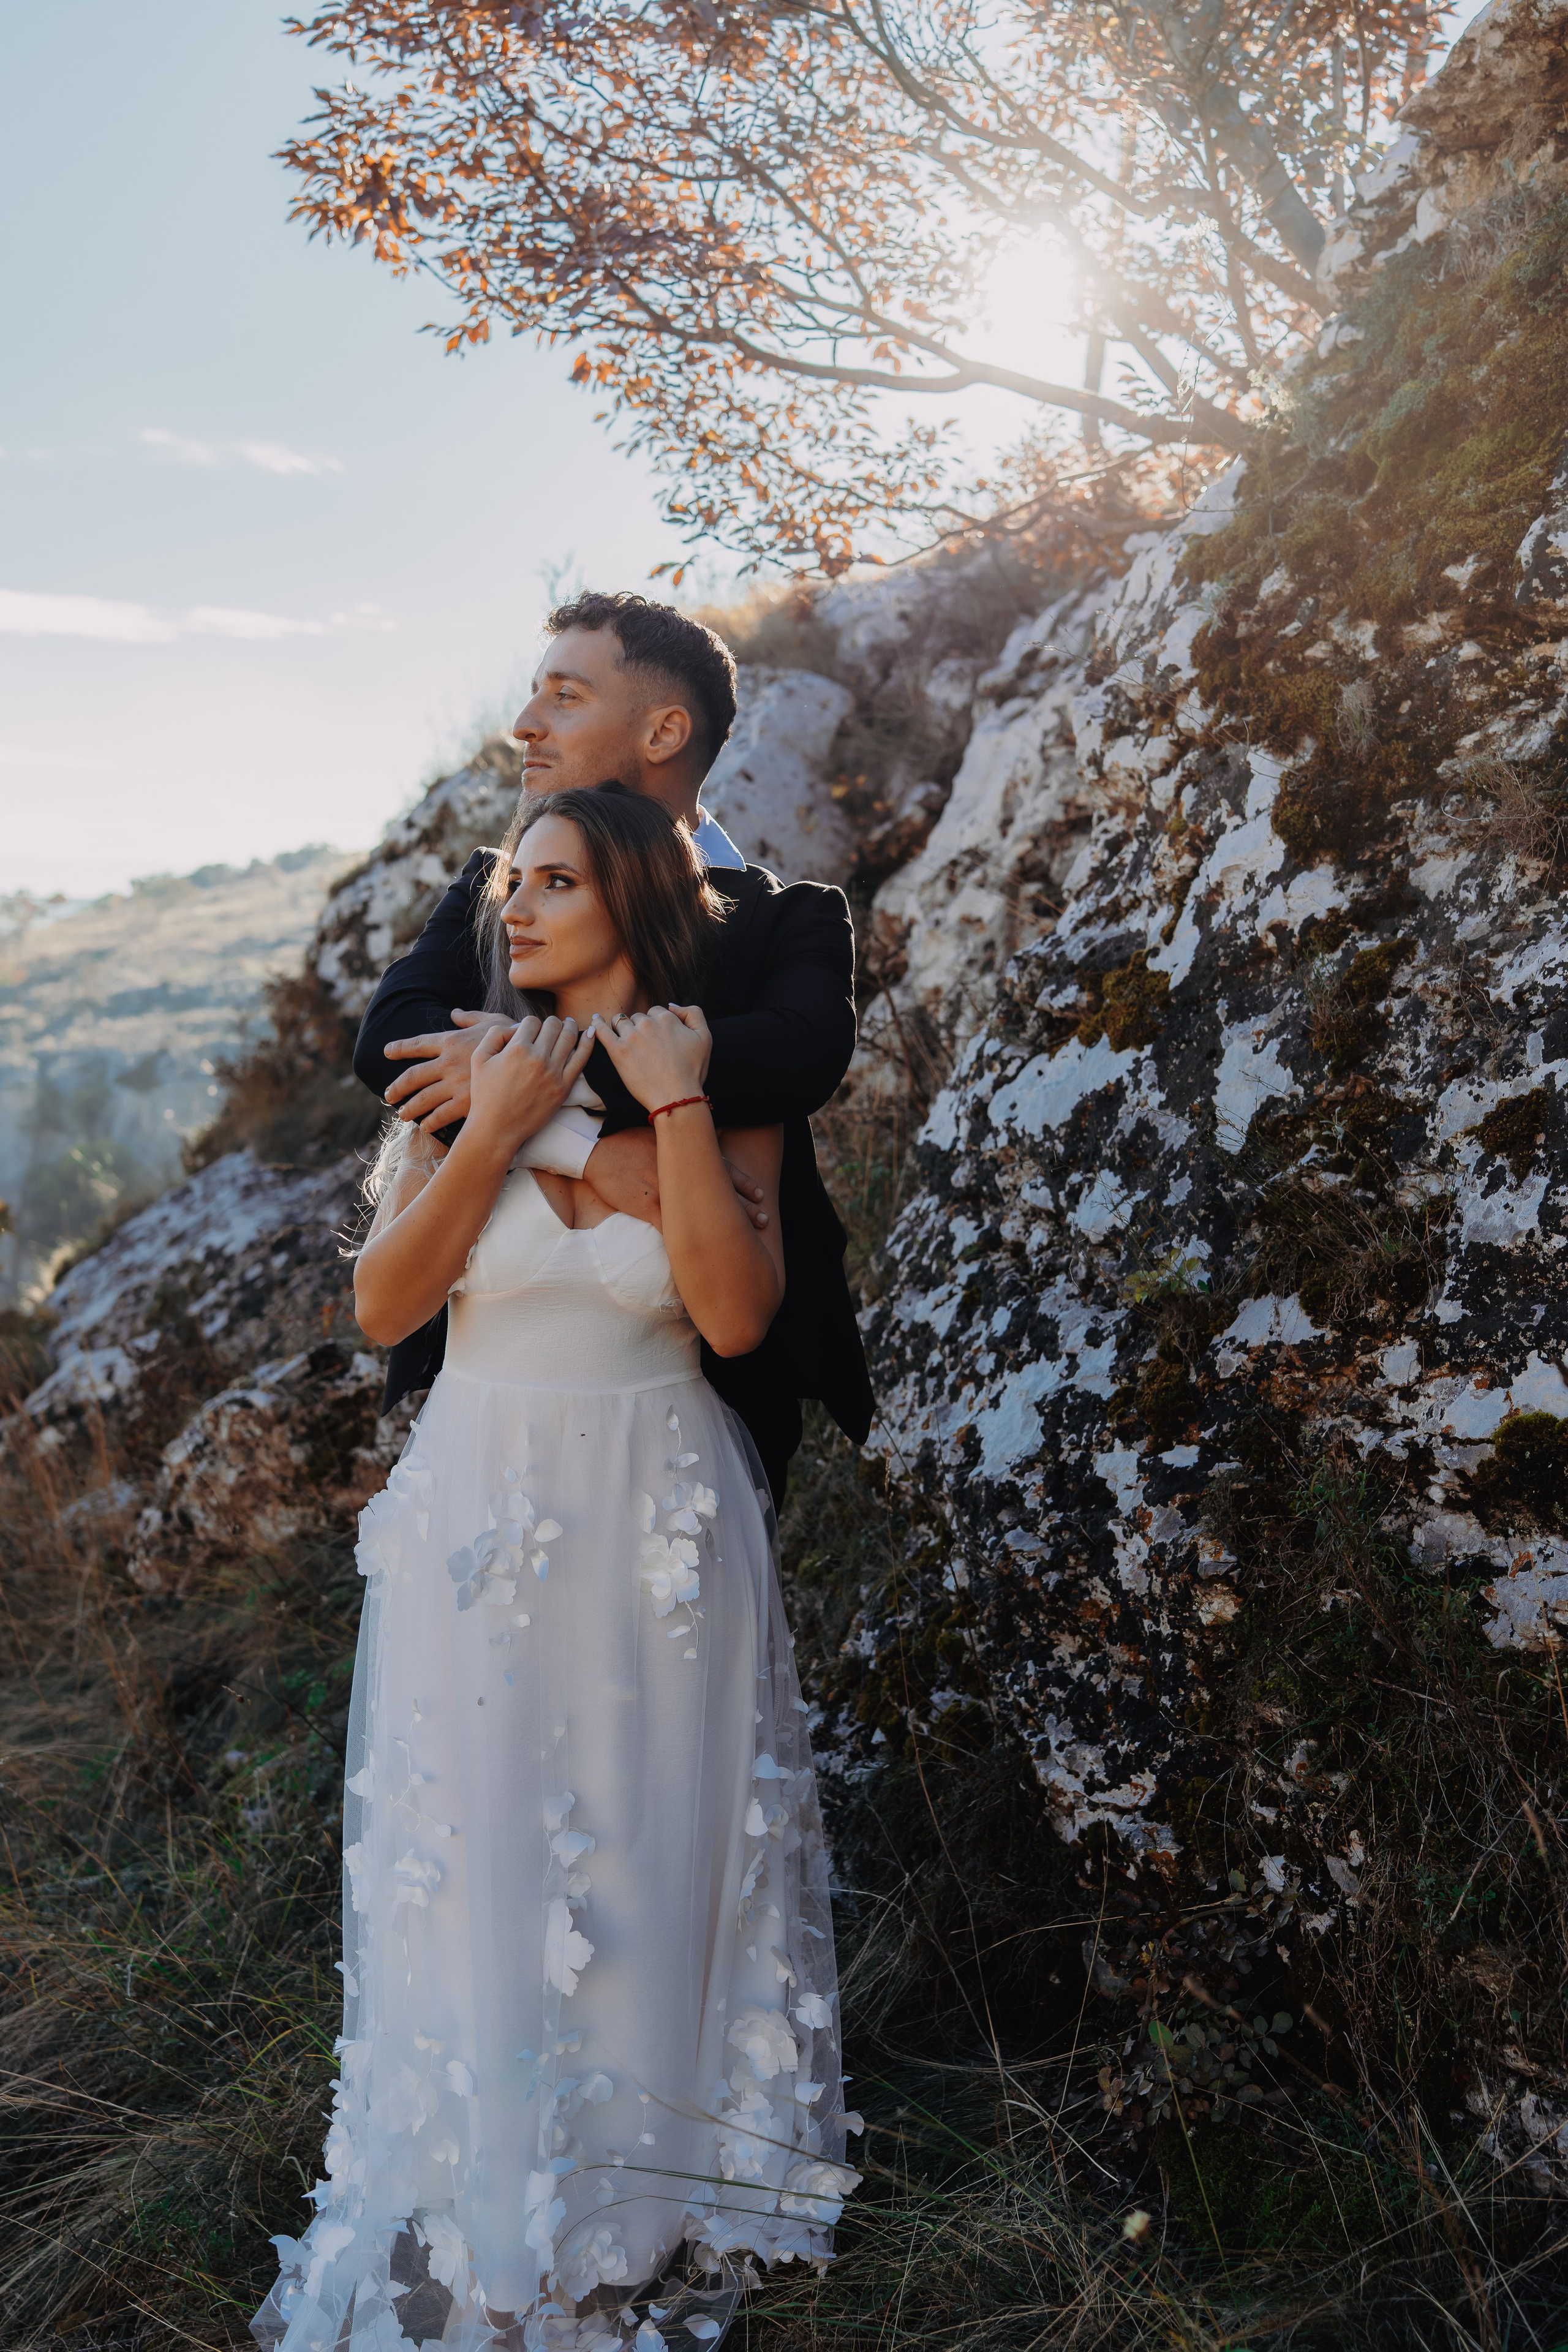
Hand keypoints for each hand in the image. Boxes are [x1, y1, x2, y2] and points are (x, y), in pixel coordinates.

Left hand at [384, 1009, 512, 1131]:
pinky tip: (426, 1127)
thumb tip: (454, 1013)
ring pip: (423, 1099)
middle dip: (398, 1087)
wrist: (530, 1060)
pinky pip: (441, 1116)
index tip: (386, 1052)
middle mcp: (448, 1063)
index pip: (417, 1044)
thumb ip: (471, 1017)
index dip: (399, 1048)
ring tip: (403, 1114)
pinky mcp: (466, 1103)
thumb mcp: (493, 1021)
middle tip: (389, 1095)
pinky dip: (431, 1123)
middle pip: (413, 1077)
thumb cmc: (515, 1037)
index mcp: (451, 1041)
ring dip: (410, 1108)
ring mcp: (455, 1084)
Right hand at [467, 1015, 595, 1155]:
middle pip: (553, 1025)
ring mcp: (553, 1073)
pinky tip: (592, 1034)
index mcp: (517, 1049)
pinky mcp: (564, 1088)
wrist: (497, 1128)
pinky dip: (588, 1043)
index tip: (528, 1031)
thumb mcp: (479, 1058)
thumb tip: (517, 1027)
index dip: (529, 1023)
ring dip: (570, 1027)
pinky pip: (581, 1060)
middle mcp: (538, 1058)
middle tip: (551, 1025)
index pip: (531, 1021)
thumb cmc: (486, 1094)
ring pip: (569, 1037)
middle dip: (551, 1022)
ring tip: (569, 1024)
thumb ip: (495, 1034)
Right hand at [581, 1126, 769, 1229]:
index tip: (761, 1193)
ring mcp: (665, 1191)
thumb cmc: (623, 1138)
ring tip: (747, 1240)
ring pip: (702, 1213)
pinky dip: (687, 1243)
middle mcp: (680, 1172)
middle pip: (720, 1192)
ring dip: (726, 1226)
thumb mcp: (656, 1133)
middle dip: (744, 1207)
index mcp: (683, 1155)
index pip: (722, 1169)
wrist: (594, 1147)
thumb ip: (678, 1141)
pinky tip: (703, 1257)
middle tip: (766, 1219)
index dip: (743, 1183)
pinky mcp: (647, 1206)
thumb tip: (698, 1141)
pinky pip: (671, 1229)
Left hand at [591, 1003, 712, 1113]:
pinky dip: (598, 1024)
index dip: (656, 1024)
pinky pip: (602, 1031)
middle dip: (640, 1027)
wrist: (677, 1097)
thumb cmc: (692, 1071)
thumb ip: (693, 1013)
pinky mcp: (618, 1052)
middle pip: (637, 1017)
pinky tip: (595, 1020)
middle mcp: (648, 1024)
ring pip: (620, 1022)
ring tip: (623, 1038)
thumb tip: (672, 1006)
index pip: (655, 1011)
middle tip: (645, 1047)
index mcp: (667, 1019)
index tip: (658, 1039)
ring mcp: (631, 1037)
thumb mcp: (705, 1037)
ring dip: (621, 1027)